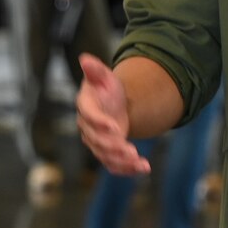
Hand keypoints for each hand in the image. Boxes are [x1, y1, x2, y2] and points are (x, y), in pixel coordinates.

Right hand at [75, 54, 149, 174]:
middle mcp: (87, 127)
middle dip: (114, 147)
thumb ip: (95, 70)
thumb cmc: (106, 88)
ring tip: (140, 163)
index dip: (100, 123)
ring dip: (122, 162)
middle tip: (131, 150)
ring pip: (105, 156)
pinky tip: (144, 168)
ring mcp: (96, 142)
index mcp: (86, 107)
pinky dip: (127, 169)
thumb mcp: (104, 76)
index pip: (89, 116)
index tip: (116, 128)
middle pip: (97, 141)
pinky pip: (113, 165)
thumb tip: (84, 58)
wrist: (113, 105)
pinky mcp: (106, 153)